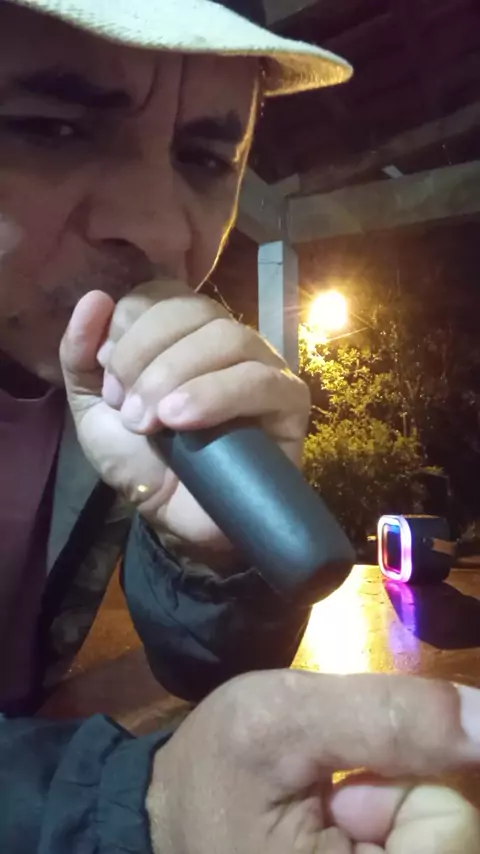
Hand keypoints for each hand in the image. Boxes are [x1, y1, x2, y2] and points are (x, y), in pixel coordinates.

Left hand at [60, 282, 309, 549]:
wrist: (172, 517)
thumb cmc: (140, 460)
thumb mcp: (94, 407)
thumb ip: (81, 354)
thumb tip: (95, 298)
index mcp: (182, 332)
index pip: (162, 293)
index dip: (130, 329)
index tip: (110, 382)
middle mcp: (225, 339)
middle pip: (192, 311)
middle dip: (145, 356)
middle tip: (126, 409)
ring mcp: (262, 366)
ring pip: (227, 338)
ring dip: (175, 376)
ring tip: (150, 423)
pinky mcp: (289, 401)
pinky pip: (261, 380)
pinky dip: (215, 394)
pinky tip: (182, 421)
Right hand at [147, 671, 479, 853]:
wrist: (166, 822)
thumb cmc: (217, 770)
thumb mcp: (286, 720)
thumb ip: (390, 716)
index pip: (452, 830)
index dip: (408, 782)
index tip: (347, 781)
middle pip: (454, 837)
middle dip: (400, 801)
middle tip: (333, 798)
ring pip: (442, 838)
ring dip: (396, 812)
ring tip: (330, 810)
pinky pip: (421, 844)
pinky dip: (390, 825)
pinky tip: (341, 826)